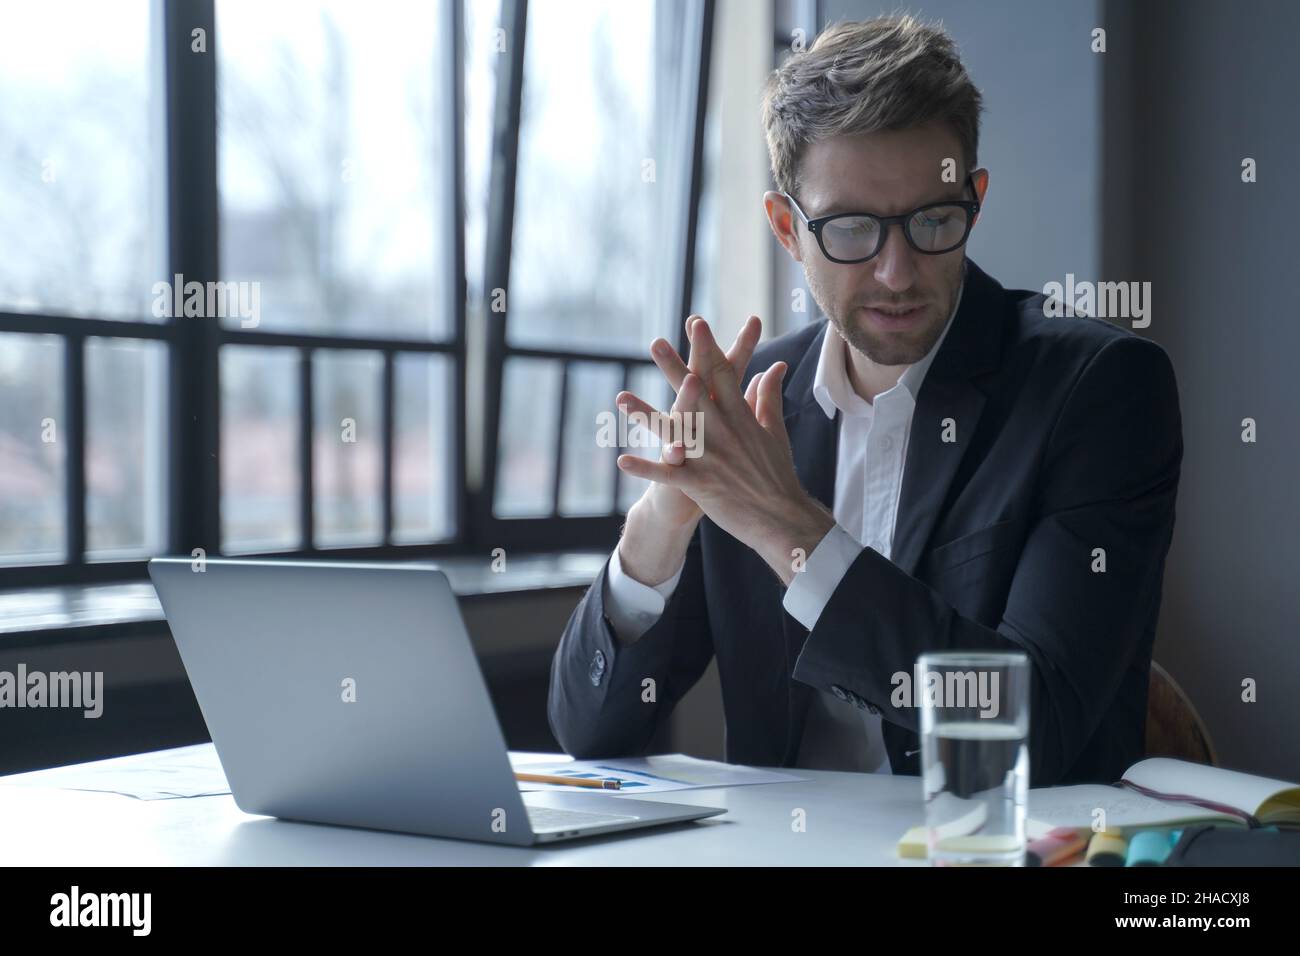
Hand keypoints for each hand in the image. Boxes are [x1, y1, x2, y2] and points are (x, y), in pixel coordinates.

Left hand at [618, 314, 761, 529]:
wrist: (782, 518)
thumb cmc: (778, 474)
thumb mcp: (775, 430)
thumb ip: (768, 396)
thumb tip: (775, 365)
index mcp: (741, 417)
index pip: (722, 375)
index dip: (708, 348)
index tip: (695, 323)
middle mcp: (723, 432)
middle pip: (694, 394)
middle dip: (674, 367)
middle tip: (655, 343)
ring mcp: (710, 458)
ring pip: (673, 431)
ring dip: (645, 414)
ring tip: (620, 398)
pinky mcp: (700, 484)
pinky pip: (668, 474)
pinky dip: (645, 468)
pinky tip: (621, 460)